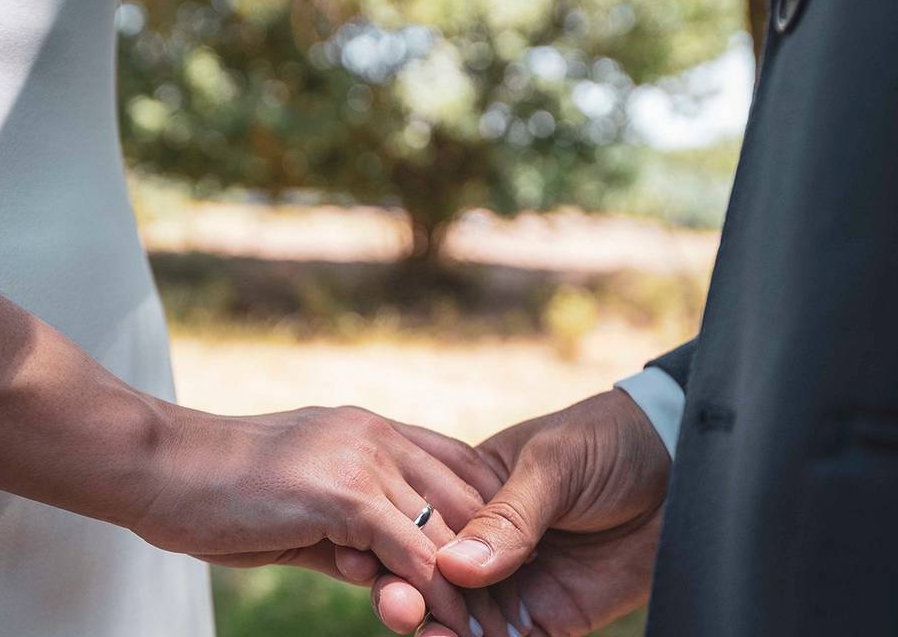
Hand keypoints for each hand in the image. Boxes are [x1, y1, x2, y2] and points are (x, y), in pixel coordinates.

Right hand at [132, 404, 500, 636]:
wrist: (162, 467)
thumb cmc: (223, 488)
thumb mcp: (302, 503)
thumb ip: (348, 532)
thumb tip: (380, 572)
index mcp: (372, 430)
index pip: (458, 466)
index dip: (479, 517)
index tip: (489, 567)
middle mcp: (378, 436)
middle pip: (465, 496)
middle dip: (484, 555)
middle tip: (499, 607)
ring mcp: (363, 458)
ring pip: (443, 526)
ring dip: (464, 583)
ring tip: (478, 626)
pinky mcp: (342, 492)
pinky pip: (408, 550)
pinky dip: (428, 592)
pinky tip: (434, 622)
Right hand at [372, 389, 670, 635]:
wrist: (684, 462)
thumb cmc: (610, 442)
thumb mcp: (553, 464)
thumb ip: (507, 515)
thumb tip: (453, 565)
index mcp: (474, 492)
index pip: (424, 527)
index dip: (399, 550)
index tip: (376, 568)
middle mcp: (488, 541)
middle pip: (436, 578)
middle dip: (412, 598)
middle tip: (400, 613)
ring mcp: (518, 580)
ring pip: (466, 618)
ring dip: (444, 631)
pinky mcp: (553, 614)